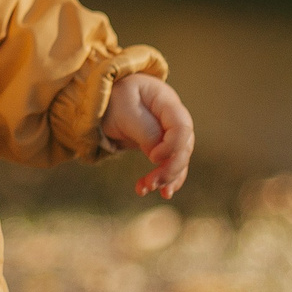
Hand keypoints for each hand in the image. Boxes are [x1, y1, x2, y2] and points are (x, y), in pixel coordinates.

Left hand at [104, 73, 193, 199]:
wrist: (107, 99)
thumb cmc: (115, 99)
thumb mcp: (125, 111)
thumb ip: (145, 131)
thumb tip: (158, 157)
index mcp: (167, 102)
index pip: (182, 127)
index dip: (172, 146)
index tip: (152, 158)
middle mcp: (174, 118)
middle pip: (184, 147)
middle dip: (169, 169)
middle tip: (149, 184)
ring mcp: (171, 133)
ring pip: (179, 160)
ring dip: (166, 178)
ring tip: (145, 189)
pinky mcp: (163, 146)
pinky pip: (171, 165)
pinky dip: (166, 180)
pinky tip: (160, 193)